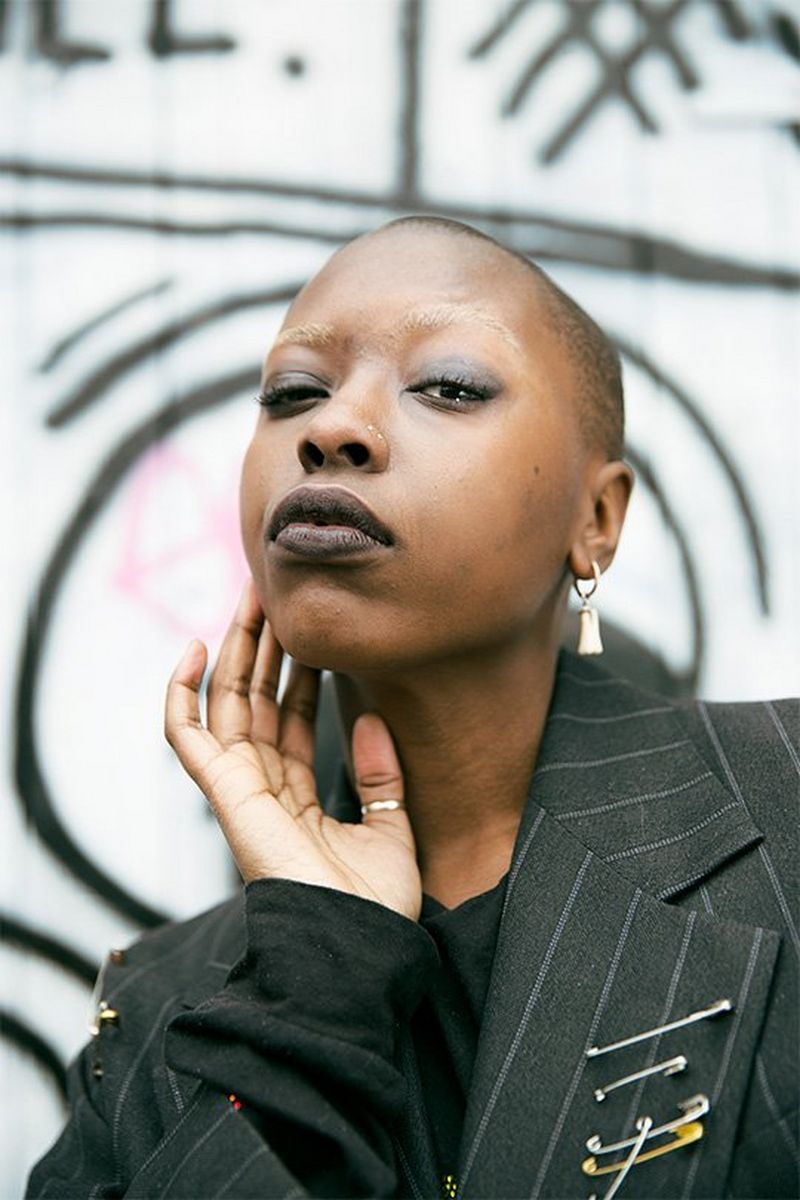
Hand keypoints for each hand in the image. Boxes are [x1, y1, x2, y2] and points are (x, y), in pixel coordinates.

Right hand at [164, 580, 422, 920]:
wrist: (360, 947)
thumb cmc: (375, 909)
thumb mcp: (391, 830)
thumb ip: (381, 777)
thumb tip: (370, 715)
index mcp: (298, 797)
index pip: (293, 719)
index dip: (300, 673)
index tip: (314, 630)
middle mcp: (263, 789)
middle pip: (256, 702)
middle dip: (265, 647)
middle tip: (276, 594)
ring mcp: (240, 790)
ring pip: (226, 703)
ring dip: (235, 648)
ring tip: (252, 597)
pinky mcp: (224, 794)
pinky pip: (186, 736)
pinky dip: (181, 692)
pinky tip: (195, 648)